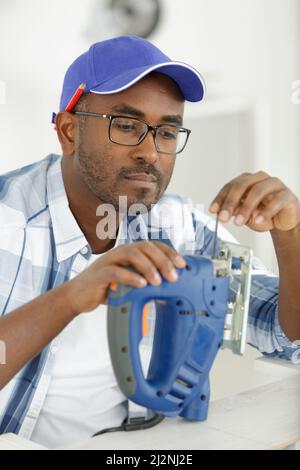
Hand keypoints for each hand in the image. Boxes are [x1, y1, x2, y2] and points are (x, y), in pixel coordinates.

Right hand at [66, 240, 185, 314]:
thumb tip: (168, 285)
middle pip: (144, 246)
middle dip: (162, 260)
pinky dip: (130, 277)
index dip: (169, 252)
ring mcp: (108, 261)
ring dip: (148, 267)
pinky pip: (115, 271)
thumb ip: (143, 279)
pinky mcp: (99, 274)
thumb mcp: (128, 282)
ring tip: (158, 282)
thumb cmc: (104, 288)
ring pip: (131, 254)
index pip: (152, 245)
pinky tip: (141, 285)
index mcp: (128, 253)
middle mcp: (119, 253)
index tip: (182, 264)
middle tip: (174, 276)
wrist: (76, 296)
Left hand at [209, 171, 299, 231]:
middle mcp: (260, 179)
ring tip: (239, 222)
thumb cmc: (262, 213)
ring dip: (246, 208)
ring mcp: (274, 185)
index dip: (220, 198)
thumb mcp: (244, 215)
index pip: (230, 186)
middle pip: (242, 185)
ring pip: (257, 191)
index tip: (213, 210)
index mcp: (247, 181)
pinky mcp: (286, 195)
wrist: (282, 221)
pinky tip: (258, 220)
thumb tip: (222, 212)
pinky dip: (265, 212)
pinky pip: (276, 201)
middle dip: (230, 202)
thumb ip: (234, 211)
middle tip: (223, 218)